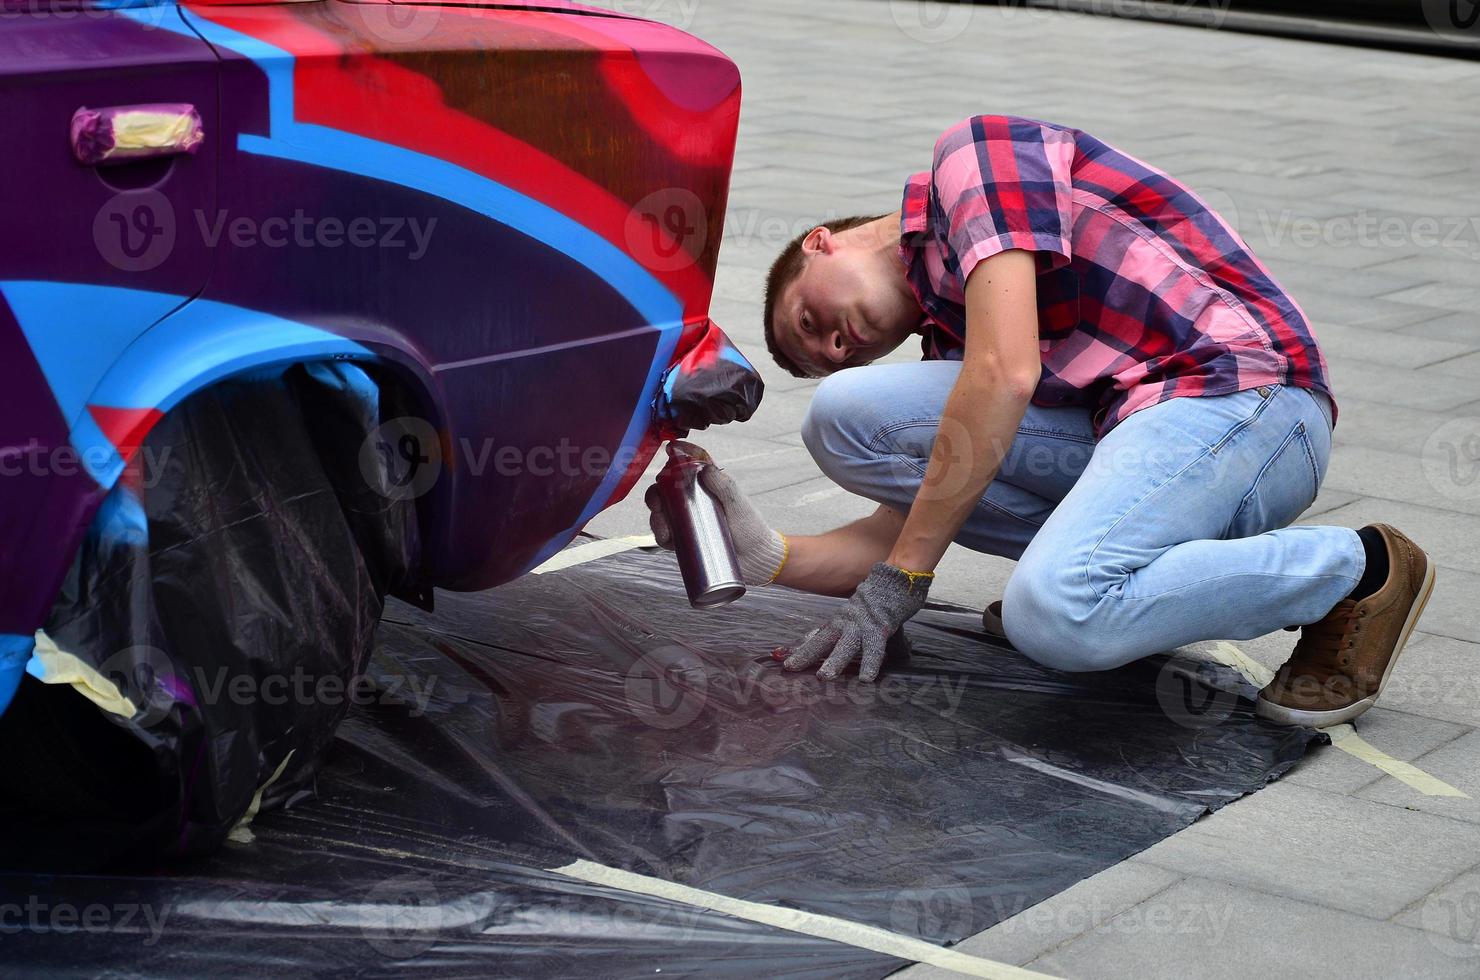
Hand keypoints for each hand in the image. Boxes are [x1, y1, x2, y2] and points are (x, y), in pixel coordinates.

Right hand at [644, 463, 787, 586]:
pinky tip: (665, 537)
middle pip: (666, 491)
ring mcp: (688, 520)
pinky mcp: (685, 540)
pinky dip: (661, 535)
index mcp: (707, 486)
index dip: (676, 456)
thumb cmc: (750, 528)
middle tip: (656, 502)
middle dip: (655, 494)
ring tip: (662, 525)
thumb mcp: (737, 503)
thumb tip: (705, 469)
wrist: (755, 559)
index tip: (669, 449)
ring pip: (662, 514)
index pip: (687, 466)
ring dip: (656, 517)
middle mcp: (694, 500)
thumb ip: (724, 485)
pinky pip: (666, 536)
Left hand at [776, 562, 931, 681]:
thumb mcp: (860, 617)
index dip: (800, 647)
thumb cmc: (879, 602)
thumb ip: (852, 633)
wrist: (896, 580)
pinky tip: (866, 678)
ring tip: (824, 676)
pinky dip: (870, 663)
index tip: (781, 657)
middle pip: (823, 640)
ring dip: (834, 661)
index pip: (817, 635)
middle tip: (790, 667)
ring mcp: (862, 624)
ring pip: (845, 645)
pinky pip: (874, 648)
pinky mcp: (880, 627)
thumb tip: (852, 644)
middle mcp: (846, 622)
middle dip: (806, 653)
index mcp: (840, 620)